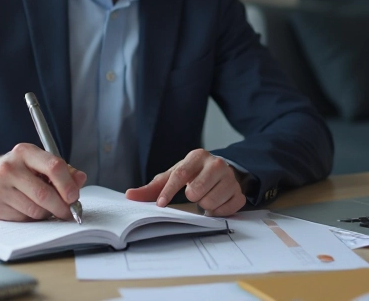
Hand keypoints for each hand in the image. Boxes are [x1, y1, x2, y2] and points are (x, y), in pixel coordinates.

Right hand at [0, 143, 86, 220]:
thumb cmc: (18, 171)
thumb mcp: (38, 163)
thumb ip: (62, 170)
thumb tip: (81, 179)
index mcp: (24, 152)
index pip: (53, 166)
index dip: (68, 184)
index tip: (74, 196)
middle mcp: (9, 168)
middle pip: (44, 194)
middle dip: (61, 206)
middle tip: (69, 212)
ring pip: (35, 210)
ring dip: (47, 213)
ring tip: (46, 207)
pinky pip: (24, 219)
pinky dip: (32, 218)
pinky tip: (28, 209)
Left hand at [125, 149, 246, 216]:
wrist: (221, 171)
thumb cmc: (193, 174)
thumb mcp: (173, 176)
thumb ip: (152, 187)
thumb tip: (129, 195)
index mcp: (197, 156)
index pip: (180, 174)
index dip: (169, 191)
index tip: (160, 204)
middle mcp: (216, 163)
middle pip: (196, 191)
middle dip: (191, 197)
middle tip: (194, 193)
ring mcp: (230, 178)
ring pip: (210, 203)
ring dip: (204, 205)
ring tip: (205, 196)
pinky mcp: (239, 192)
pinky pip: (225, 210)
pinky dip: (218, 211)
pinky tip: (217, 202)